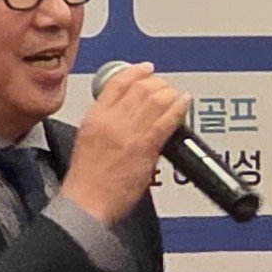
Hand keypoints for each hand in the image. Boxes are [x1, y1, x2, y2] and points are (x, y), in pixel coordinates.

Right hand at [59, 62, 190, 226]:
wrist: (87, 202)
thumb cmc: (87, 179)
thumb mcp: (87, 139)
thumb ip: (105, 122)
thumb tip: (125, 112)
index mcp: (96, 116)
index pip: (118, 82)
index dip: (136, 71)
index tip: (146, 69)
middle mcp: (113, 120)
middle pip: (141, 87)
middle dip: (157, 83)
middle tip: (164, 87)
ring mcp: (130, 133)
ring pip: (156, 99)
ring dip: (170, 94)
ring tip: (175, 96)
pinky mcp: (146, 147)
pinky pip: (167, 120)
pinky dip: (179, 108)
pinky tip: (184, 104)